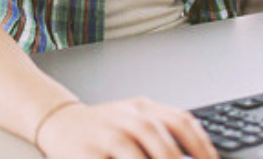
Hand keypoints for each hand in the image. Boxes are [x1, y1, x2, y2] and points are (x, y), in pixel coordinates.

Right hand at [37, 98, 217, 158]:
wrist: (60, 121)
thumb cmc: (104, 127)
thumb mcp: (135, 121)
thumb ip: (164, 135)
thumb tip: (196, 155)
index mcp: (145, 108)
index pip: (181, 122)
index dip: (202, 145)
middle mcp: (128, 117)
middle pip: (161, 141)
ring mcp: (107, 134)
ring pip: (137, 154)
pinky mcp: (88, 152)